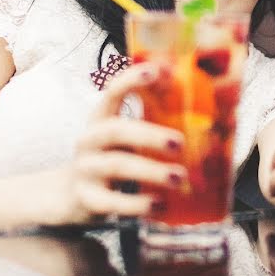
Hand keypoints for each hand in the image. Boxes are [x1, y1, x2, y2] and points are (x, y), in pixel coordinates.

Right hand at [54, 64, 187, 223]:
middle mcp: (89, 140)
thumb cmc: (108, 158)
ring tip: (179, 177)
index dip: (131, 80)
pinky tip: (158, 204)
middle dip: (150, 135)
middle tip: (180, 143)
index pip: (112, 92)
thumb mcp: (123, 138)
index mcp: (101, 119)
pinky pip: (110, 202)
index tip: (155, 71)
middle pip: (116, 130)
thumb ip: (151, 123)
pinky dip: (136, 204)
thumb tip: (205, 113)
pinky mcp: (86, 199)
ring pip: (116, 165)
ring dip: (151, 171)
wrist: (68, 196)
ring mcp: (85, 169)